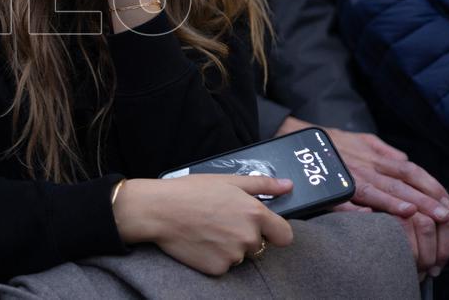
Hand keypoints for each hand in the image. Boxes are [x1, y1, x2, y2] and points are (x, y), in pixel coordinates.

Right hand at [113, 174, 294, 274]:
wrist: (159, 210)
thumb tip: (288, 186)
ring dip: (229, 246)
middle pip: (258, 244)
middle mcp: (248, 237)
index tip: (263, 227)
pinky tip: (200, 241)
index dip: (275, 231)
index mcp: (255, 213)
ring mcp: (234, 255)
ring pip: (240, 255)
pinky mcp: (218, 269)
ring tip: (207, 229)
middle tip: (220, 220)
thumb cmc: (191, 191)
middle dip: (244, 234)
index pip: (285, 235)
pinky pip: (224, 265)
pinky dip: (214, 256)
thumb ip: (262, 185)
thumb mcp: (228, 180)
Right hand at [320, 124, 448, 274]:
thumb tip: (405, 160)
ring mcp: (348, 175)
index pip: (411, 171)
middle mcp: (366, 165)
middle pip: (400, 182)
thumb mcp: (362, 139)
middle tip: (444, 216)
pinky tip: (370, 215)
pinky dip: (355, 205)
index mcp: (377, 156)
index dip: (431, 186)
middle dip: (424, 199)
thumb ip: (385, 151)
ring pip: (377, 189)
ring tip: (418, 215)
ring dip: (398, 202)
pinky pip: (343, 197)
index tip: (448, 203)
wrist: (297, 139)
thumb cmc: (331, 142)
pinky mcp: (329, 185)